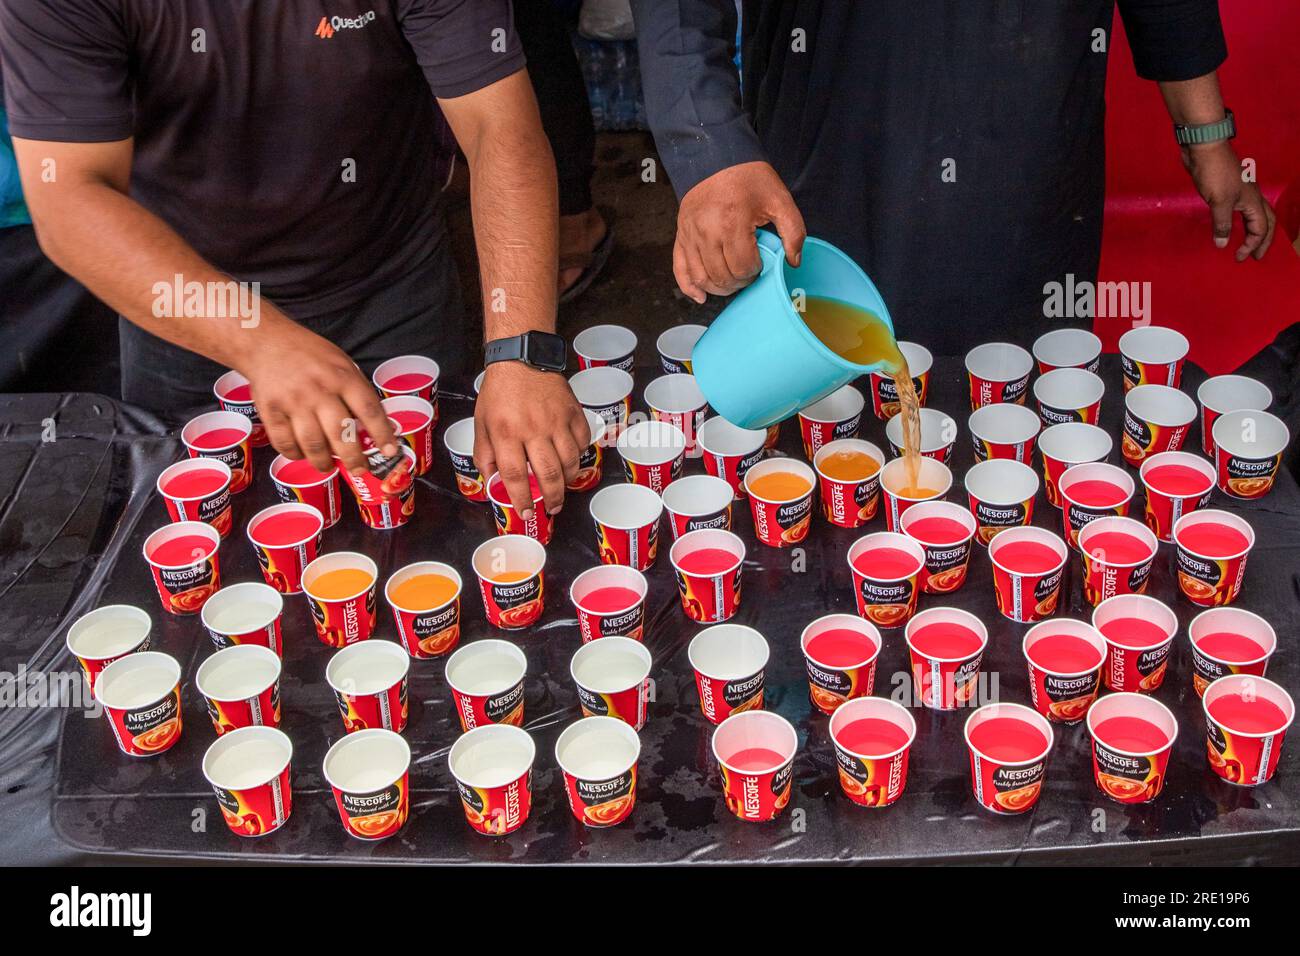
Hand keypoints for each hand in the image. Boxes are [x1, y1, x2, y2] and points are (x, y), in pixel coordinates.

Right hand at [240, 319, 397, 475]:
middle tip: (360, 469)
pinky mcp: (269, 410)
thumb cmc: (309, 354)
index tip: (390, 451)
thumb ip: (355, 390)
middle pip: (341, 434)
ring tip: (328, 466)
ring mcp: (293, 402)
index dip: (382, 434)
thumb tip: (373, 425)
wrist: (266, 341)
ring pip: (312, 444)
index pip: (369, 410)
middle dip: (354, 458)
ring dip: (323, 462)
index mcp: (342, 376)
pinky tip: (301, 454)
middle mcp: (319, 390)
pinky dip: (294, 454)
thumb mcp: (341, 362)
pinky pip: (284, 443)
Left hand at [474, 361, 587, 518]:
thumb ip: (484, 453)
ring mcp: (556, 421)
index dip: (521, 499)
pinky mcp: (573, 412)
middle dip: (552, 498)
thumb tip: (493, 479)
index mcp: (506, 433)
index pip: (515, 475)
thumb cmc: (499, 392)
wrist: (521, 359)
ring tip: (562, 487)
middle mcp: (533, 429)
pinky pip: (582, 442)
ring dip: (567, 481)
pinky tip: (570, 459)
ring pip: (569, 461)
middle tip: (552, 509)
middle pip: (548, 474)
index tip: (526, 513)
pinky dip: (579, 455)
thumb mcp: (481, 423)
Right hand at [674, 161, 805, 302]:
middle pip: (722, 276)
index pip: (743, 267)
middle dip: (739, 282)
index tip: (760, 263)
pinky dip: (689, 288)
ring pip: (702, 278)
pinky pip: (680, 269)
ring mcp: (690, 235)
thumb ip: (793, 231)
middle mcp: (707, 231)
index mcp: (732, 222)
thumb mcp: (780, 199)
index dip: (755, 271)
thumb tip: (793, 261)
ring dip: (719, 288)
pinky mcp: (681, 236)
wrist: (716, 159)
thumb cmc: (749, 179)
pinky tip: (701, 297)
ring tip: (733, 282)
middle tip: (749, 273)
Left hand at [1181, 141, 1276, 260]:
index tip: (1239, 258)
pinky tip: (1228, 226)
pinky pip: (1238, 210)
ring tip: (1245, 245)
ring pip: (1253, 215)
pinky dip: (1237, 222)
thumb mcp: (1219, 202)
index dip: (1252, 245)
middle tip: (1255, 257)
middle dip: (1262, 241)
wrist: (1204, 149)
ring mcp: (1240, 192)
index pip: (1260, 228)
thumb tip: (1222, 244)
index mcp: (1253, 201)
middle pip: (1265, 222)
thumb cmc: (1215, 173)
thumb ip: (1221, 224)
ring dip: (1252, 231)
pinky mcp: (1227, 189)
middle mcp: (1251, 197)